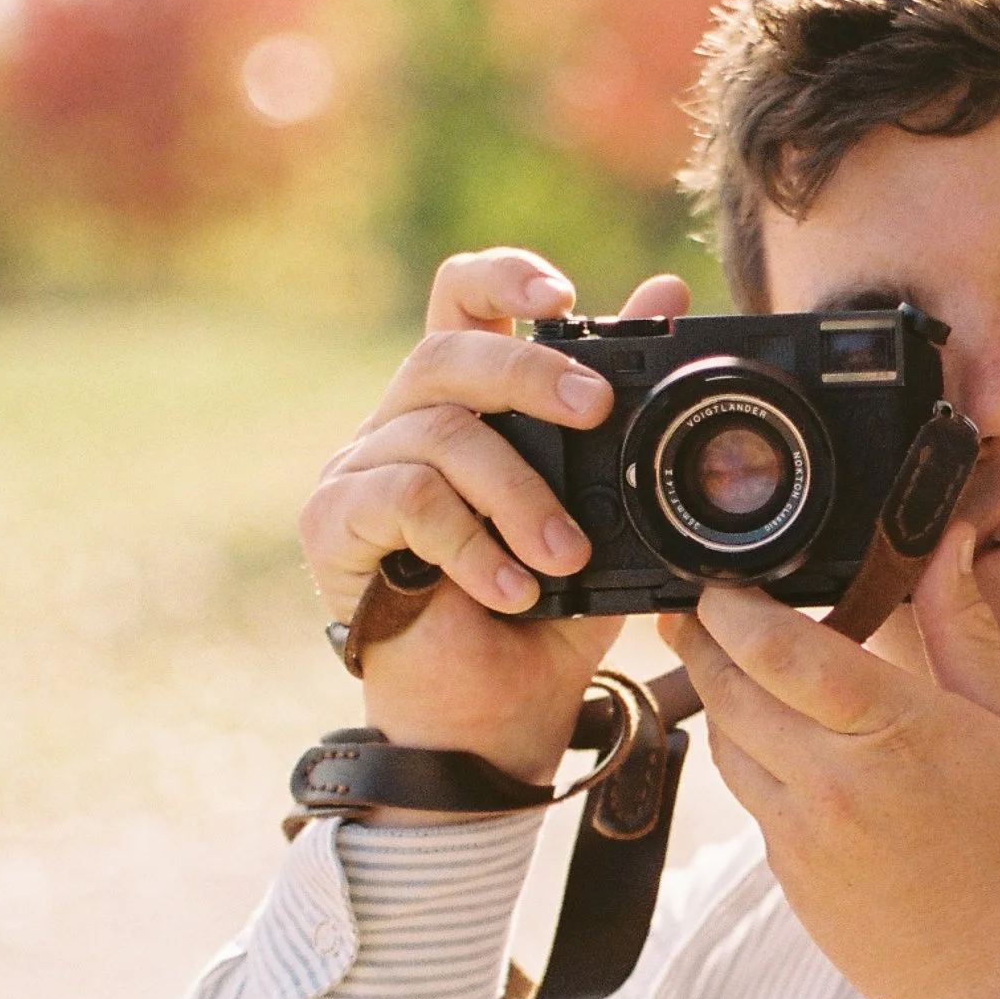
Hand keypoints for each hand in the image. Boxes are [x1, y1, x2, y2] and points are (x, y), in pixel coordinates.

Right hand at [300, 249, 690, 785]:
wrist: (495, 724)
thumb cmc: (547, 620)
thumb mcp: (608, 509)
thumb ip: (625, 410)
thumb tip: (667, 291)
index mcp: (466, 407)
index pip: (462, 301)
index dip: (503, 274)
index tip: (564, 293)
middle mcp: (403, 425)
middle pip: (449, 349)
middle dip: (532, 371)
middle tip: (597, 409)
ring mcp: (359, 471)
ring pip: (439, 431)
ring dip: (519, 494)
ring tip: (564, 558)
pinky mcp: (332, 525)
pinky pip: (404, 497)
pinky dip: (471, 541)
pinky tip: (510, 589)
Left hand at [660, 528, 999, 998]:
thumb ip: (966, 633)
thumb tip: (948, 546)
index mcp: (895, 737)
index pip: (780, 650)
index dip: (733, 607)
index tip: (718, 580)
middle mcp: (832, 787)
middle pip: (729, 692)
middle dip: (703, 642)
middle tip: (697, 608)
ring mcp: (804, 842)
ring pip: (728, 750)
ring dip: (721, 702)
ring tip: (733, 668)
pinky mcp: (794, 886)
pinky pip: (753, 806)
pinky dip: (755, 765)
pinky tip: (788, 752)